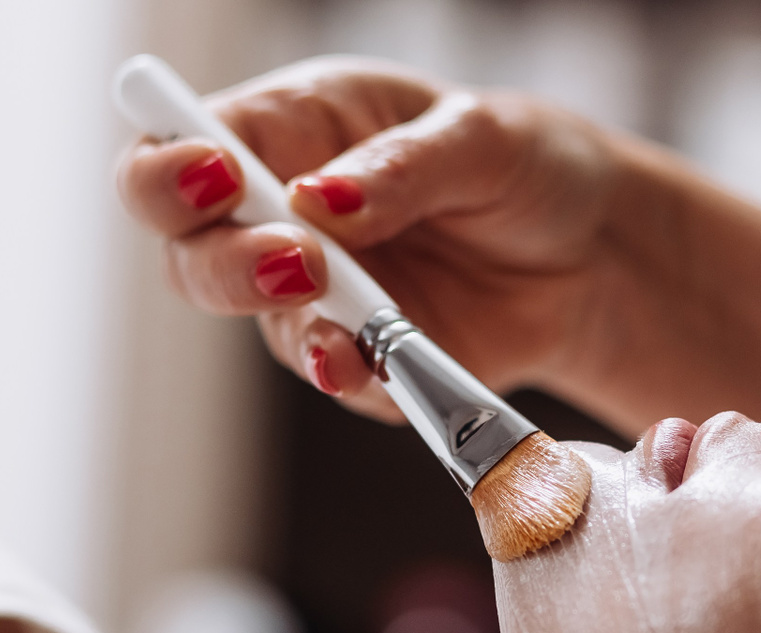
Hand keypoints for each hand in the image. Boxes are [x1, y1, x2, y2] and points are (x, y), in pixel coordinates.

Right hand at [116, 56, 619, 424]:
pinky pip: (333, 375)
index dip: (169, 165)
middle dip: (225, 263)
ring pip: (254, 321)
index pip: (182, 144)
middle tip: (302, 263)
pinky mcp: (359, 357)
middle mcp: (282, 213)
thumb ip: (398, 167)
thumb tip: (318, 200)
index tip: (216, 177)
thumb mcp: (479, 138)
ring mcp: (314, 294)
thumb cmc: (524, 165)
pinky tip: (373, 369)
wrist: (591, 256)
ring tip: (353, 327)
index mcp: (293, 127)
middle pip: (188, 249)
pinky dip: (350, 377)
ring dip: (297, 326)